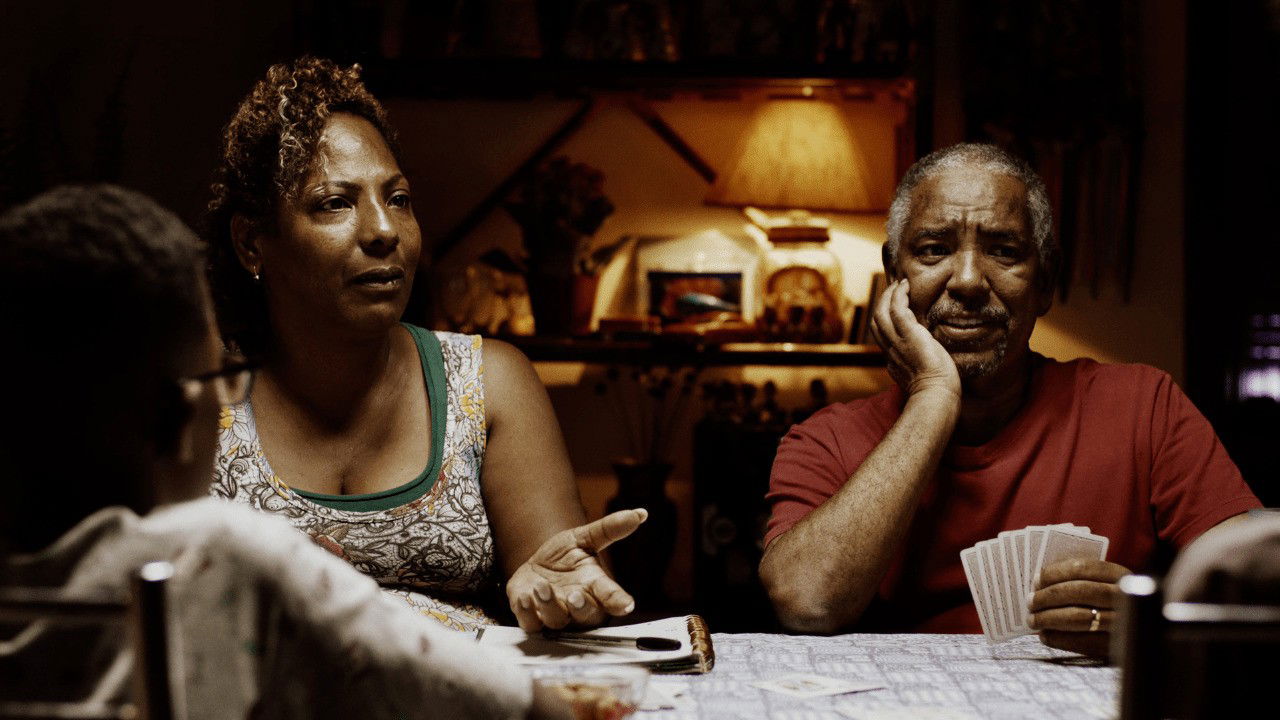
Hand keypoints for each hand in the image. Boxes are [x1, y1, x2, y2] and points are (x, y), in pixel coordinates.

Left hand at [507, 508, 646, 631]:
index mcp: (595, 586)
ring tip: (541, 586)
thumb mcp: (583, 538)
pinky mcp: (532, 619)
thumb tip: (640, 513)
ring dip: (549, 605)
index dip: (619, 601)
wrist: (535, 566)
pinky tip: (524, 598)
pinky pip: (531, 624)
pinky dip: (526, 613)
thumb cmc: (564, 558)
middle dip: (582, 607)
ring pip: (557, 621)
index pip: (612, 596)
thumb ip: (609, 528)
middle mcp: (579, 605)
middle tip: (576, 596)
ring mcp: (556, 614)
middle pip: (587, 615)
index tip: (626, 604)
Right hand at [869, 279, 959, 398]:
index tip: (893, 307)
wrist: (936, 394)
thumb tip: (928, 359)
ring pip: (881, 312)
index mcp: (893, 360)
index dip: (884, 318)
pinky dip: (899, 295)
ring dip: (889, 295)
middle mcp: (890, 349)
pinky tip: (906, 286)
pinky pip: (897, 308)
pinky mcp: (908, 334)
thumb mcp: (920, 378)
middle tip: (894, 290)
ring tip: (900, 284)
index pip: (882, 335)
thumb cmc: (936, 391)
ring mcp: (897, 341)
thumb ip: (919, 366)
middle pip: (876, 321)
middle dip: (883, 302)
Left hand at [1028, 558, 1130, 657]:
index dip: (1054, 573)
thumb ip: (1080, 579)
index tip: (1035, 580)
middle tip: (1030, 602)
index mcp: (1120, 575)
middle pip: (1078, 592)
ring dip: (1048, 618)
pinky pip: (1082, 642)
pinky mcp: (1117, 647)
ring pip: (1079, 617)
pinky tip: (1046, 636)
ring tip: (1033, 620)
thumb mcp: (1104, 585)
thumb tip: (1039, 584)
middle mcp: (1125, 597)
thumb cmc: (1110, 604)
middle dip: (1048, 597)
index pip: (1082, 567)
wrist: (1147, 635)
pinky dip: (1058, 638)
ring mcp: (1123, 623)